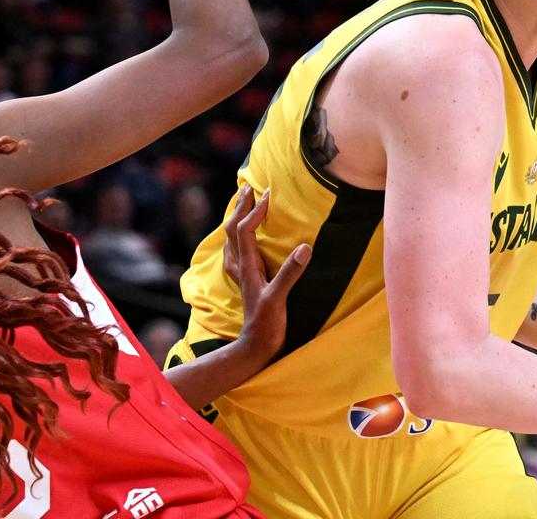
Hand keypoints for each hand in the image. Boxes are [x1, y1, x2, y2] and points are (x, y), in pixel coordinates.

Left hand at [224, 185, 310, 363]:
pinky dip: (238, 239)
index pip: (245, 229)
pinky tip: (241, 241)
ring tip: (244, 205)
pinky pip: (236, 253)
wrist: (255, 348)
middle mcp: (241, 268)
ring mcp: (242, 275)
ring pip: (232, 240)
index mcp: (248, 267)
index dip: (255, 210)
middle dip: (240, 207)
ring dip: (237, 219)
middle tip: (249, 187)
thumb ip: (290, 273)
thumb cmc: (266, 325)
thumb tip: (304, 247)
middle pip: (233, 229)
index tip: (268, 194)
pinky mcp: (247, 283)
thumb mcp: (279, 299)